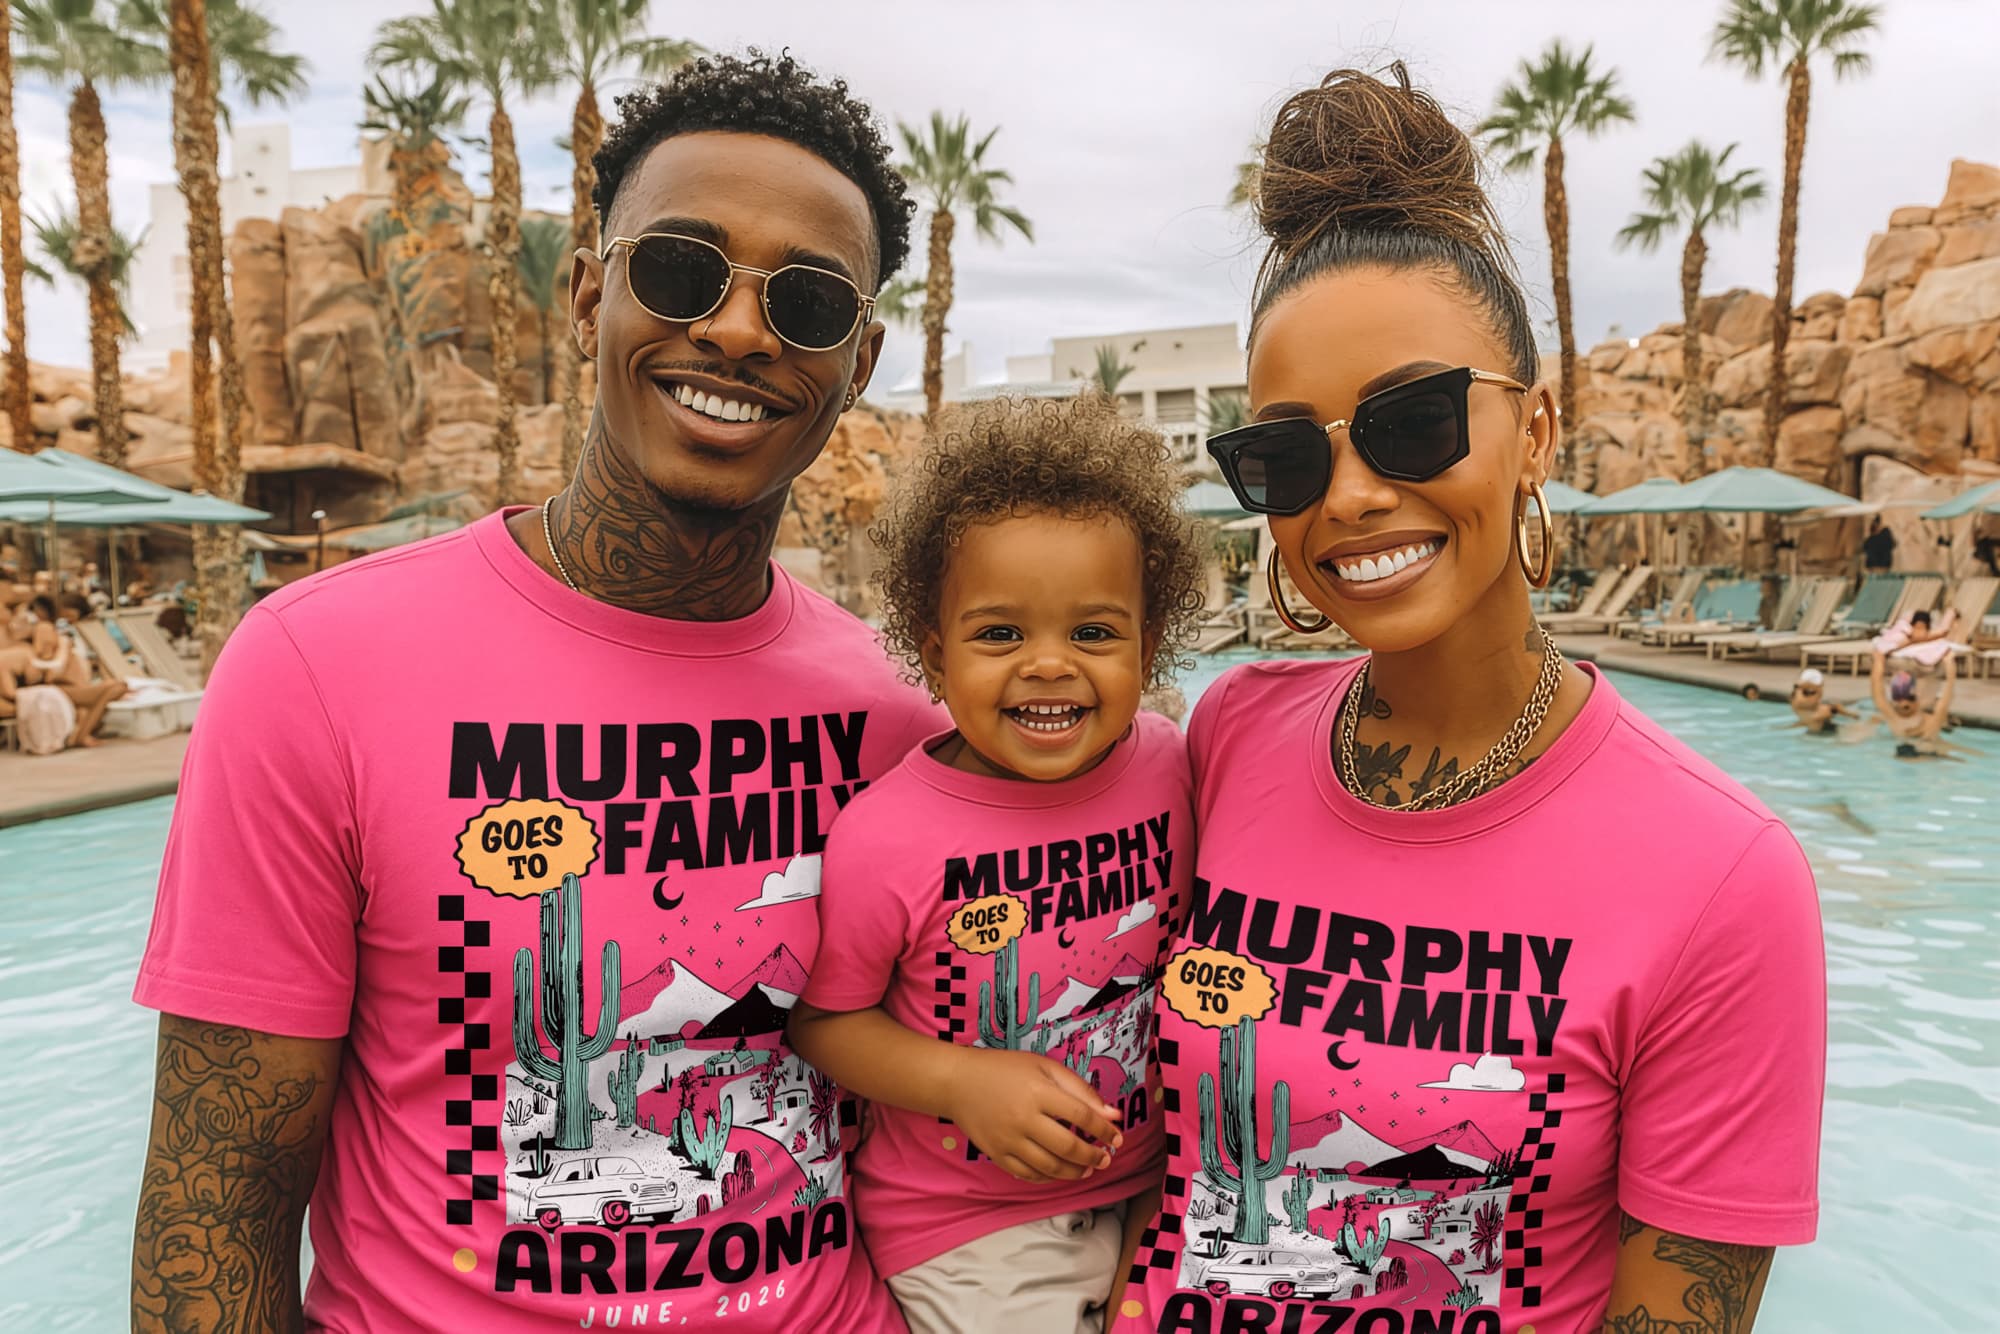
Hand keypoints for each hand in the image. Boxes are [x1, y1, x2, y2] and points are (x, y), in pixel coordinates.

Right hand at [942, 1048, 1124, 1183]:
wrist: (958, 1082)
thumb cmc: (1004, 1069)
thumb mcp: (1043, 1067)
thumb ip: (1079, 1089)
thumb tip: (1112, 1114)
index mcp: (1039, 1092)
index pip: (1082, 1116)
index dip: (1105, 1130)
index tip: (1117, 1138)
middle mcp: (1024, 1118)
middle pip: (1068, 1147)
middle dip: (1093, 1156)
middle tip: (1105, 1159)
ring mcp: (1009, 1140)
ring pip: (1050, 1166)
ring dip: (1074, 1172)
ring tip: (1088, 1169)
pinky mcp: (997, 1154)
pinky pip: (1028, 1174)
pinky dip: (1049, 1178)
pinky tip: (1060, 1172)